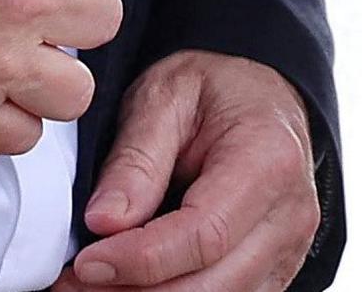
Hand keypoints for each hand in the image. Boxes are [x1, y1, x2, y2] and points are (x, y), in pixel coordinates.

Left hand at [74, 50, 322, 289]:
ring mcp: (288, 249)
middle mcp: (289, 214)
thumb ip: (135, 160)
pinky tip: (130, 286)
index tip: (86, 263)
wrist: (258, 93)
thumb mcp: (165, 97)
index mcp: (268, 161)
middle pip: (211, 285)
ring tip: (94, 284)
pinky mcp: (275, 271)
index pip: (204, 234)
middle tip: (72, 282)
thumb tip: (104, 222)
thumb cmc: (215, 90)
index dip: (140, 260)